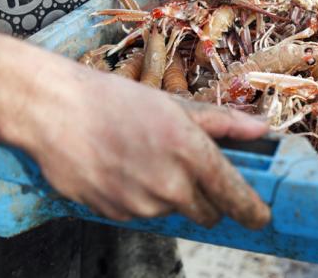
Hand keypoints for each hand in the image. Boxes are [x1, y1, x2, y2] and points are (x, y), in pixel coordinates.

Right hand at [23, 67, 270, 228]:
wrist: (56, 110)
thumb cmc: (115, 101)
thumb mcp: (175, 104)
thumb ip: (224, 122)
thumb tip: (262, 129)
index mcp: (191, 153)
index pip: (235, 197)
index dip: (253, 211)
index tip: (260, 217)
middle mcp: (170, 186)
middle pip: (208, 213)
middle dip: (206, 198)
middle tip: (187, 169)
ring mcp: (141, 204)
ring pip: (172, 211)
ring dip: (168, 195)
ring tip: (144, 159)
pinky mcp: (116, 215)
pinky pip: (142, 214)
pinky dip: (140, 198)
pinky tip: (123, 169)